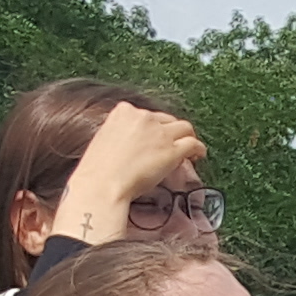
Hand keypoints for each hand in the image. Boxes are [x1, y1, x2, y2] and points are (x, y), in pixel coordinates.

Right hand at [49, 104, 204, 249]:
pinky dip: (198, 149)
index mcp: (123, 111)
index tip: (154, 138)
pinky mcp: (172, 150)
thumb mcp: (104, 140)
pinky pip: (193, 144)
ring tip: (191, 150)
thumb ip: (120, 134)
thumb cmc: (97, 170)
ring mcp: (159, 133)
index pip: (147, 115)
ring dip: (188, 137)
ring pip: (184, 127)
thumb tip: (133, 145)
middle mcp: (143, 116)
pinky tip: (198, 156)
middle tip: (173, 145)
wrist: (102, 185)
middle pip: (167, 120)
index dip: (154, 127)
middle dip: (170, 132)